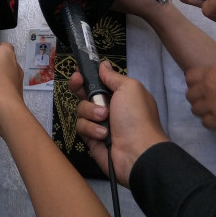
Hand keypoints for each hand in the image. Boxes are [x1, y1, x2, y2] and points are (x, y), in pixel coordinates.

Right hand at [73, 61, 168, 186]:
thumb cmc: (136, 116)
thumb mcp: (129, 88)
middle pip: (84, 93)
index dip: (87, 75)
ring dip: (91, 112)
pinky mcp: (91, 139)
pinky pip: (81, 127)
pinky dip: (92, 129)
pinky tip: (103, 135)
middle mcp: (108, 108)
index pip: (98, 81)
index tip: (80, 72)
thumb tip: (103, 64)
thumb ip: (112, 76)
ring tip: (104, 119)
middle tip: (78, 83)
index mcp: (120, 95)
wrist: (138, 152)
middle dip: (79, 87)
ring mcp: (99, 123)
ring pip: (81, 109)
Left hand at [185, 64, 215, 131]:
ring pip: (195, 110)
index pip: (189, 77)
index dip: (196, 83)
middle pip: (190, 95)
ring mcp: (211, 104)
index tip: (205, 88)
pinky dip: (212, 123)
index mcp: (213, 70)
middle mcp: (207, 86)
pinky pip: (205, 123)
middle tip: (212, 102)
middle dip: (199, 99)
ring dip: (204, 112)